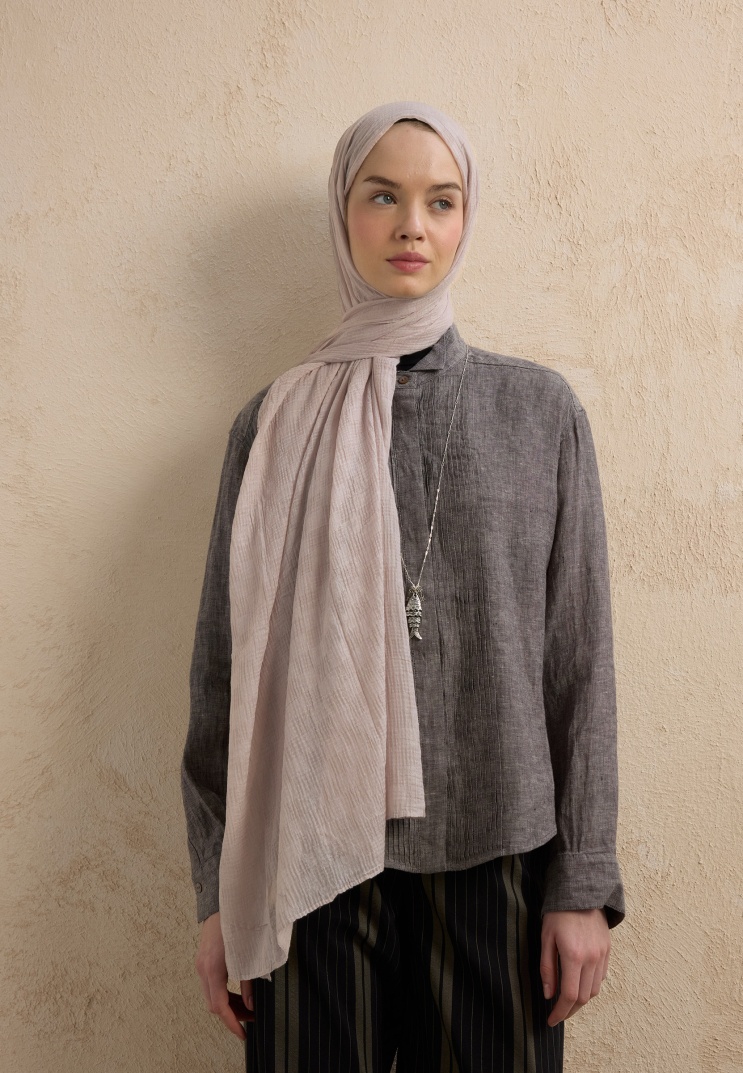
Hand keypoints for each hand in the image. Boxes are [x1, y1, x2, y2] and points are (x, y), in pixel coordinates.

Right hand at [195, 911, 254, 1040]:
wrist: (226, 900)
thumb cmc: (239, 923)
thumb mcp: (248, 954)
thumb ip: (248, 981)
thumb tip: (250, 1005)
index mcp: (213, 968)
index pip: (219, 1006)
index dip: (232, 1022)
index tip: (243, 1034)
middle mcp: (203, 969)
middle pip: (214, 1004)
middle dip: (232, 1016)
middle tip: (251, 1020)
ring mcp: (201, 965)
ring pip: (211, 996)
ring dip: (228, 1005)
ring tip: (247, 1009)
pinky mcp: (203, 960)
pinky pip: (211, 985)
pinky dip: (224, 994)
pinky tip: (237, 995)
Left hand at [540, 908, 609, 1026]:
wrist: (581, 892)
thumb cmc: (559, 913)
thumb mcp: (546, 938)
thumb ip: (547, 968)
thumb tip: (549, 994)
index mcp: (574, 956)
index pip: (569, 996)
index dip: (560, 1012)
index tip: (551, 1020)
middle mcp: (592, 959)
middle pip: (583, 998)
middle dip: (570, 1010)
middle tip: (557, 1014)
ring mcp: (602, 955)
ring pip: (594, 990)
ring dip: (581, 1000)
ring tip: (567, 1001)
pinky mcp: (608, 951)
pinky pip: (601, 977)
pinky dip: (590, 986)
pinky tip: (579, 983)